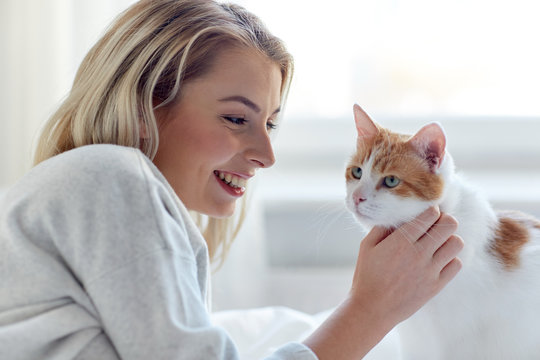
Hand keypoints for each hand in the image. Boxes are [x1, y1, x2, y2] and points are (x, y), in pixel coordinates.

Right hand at [350, 206, 463, 328]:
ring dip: (449, 239)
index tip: (426, 214)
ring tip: (438, 244)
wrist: (373, 309)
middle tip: (436, 226)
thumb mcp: (366, 246)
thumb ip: (381, 227)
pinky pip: (456, 264)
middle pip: (449, 224)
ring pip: (456, 243)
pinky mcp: (436, 285)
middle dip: (444, 220)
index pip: (430, 214)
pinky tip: (438, 260)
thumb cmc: (367, 276)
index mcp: (401, 241)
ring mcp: (430, 270)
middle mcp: (419, 253)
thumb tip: (396, 215)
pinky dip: (450, 259)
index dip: (431, 210)